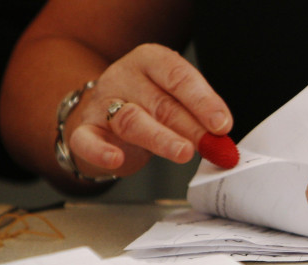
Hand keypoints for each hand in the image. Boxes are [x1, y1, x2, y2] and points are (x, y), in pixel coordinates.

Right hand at [68, 43, 231, 177]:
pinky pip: (88, 141)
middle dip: (190, 126)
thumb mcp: (175, 101)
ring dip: (161, 138)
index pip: (178, 76)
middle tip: (210, 144)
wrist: (103, 113)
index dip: (203, 101)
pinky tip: (116, 159)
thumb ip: (198, 115)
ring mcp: (102, 103)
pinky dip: (100, 151)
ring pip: (132, 121)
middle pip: (160, 103)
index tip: (222, 124)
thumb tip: (222, 137)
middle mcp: (124, 77)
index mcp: (150, 61)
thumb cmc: (147, 105)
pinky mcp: (85, 130)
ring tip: (183, 152)